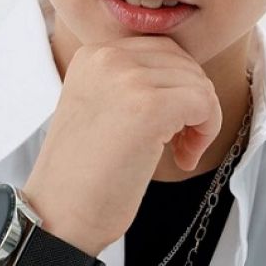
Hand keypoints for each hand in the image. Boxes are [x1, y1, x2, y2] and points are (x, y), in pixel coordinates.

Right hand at [23, 35, 221, 254]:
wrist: (58, 215)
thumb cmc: (83, 174)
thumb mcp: (99, 105)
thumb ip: (131, 82)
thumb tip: (186, 74)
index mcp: (92, 55)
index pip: (162, 50)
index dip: (177, 88)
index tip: (170, 125)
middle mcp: (107, 58)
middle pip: (184, 63)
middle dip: (194, 102)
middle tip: (180, 143)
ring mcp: (127, 79)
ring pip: (199, 83)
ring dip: (202, 121)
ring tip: (180, 152)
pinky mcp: (148, 107)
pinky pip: (204, 103)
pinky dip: (207, 131)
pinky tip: (184, 158)